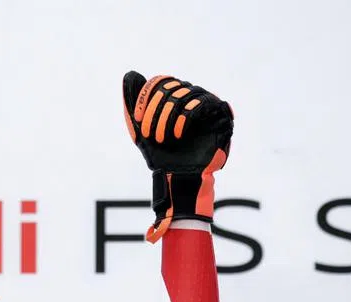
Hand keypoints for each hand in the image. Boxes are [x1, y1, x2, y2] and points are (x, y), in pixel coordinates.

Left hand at [122, 71, 233, 241]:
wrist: (179, 177)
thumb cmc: (161, 155)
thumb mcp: (140, 129)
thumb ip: (133, 104)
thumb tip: (130, 75)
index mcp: (176, 97)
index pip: (162, 81)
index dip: (146, 97)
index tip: (137, 119)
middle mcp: (193, 96)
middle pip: (171, 87)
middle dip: (155, 111)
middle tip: (149, 134)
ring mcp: (208, 103)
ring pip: (184, 94)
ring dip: (167, 118)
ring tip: (163, 139)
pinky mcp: (221, 113)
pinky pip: (200, 103)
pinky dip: (184, 118)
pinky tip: (177, 135)